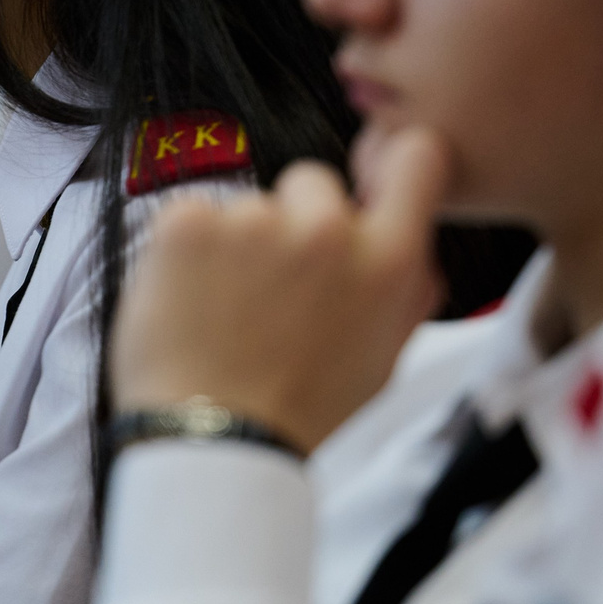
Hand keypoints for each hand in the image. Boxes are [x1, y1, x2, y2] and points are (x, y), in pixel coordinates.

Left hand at [110, 129, 449, 455]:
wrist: (216, 445)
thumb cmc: (300, 411)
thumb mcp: (384, 358)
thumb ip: (405, 292)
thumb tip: (414, 249)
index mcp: (387, 261)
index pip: (417, 157)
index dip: (393, 165)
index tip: (371, 185)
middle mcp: (327, 229)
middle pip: (312, 182)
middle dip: (294, 222)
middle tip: (272, 291)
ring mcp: (254, 220)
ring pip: (246, 207)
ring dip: (235, 244)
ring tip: (225, 312)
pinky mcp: (189, 222)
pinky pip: (192, 215)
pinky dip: (185, 252)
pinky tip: (189, 302)